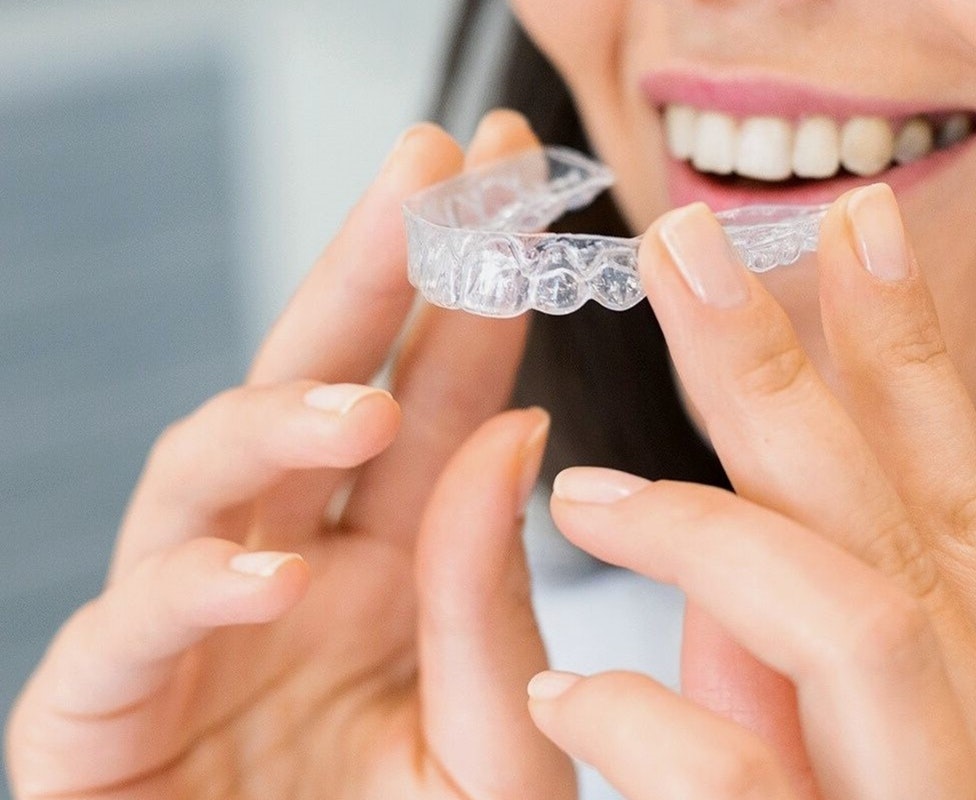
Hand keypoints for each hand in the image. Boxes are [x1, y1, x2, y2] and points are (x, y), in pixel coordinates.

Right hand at [5, 111, 573, 799]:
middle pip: (318, 389)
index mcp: (396, 573)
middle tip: (425, 166)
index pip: (435, 406)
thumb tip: (512, 428)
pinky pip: (129, 628)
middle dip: (367, 273)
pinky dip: (192, 591)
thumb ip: (497, 611)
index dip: (470, 298)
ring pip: (208, 475)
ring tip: (358, 406)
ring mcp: (193, 628)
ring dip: (276, 423)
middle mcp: (293, 572)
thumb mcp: (493, 753)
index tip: (514, 189)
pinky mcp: (99, 713)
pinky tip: (270, 576)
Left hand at [534, 188, 975, 798]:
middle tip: (688, 251)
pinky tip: (564, 696)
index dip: (911, 361)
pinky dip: (640, 715)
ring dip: (706, 529)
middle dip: (790, 374)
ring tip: (582, 492)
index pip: (965, 508)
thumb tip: (708, 564)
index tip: (856, 231)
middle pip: (908, 525)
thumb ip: (784, 690)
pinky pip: (741, 772)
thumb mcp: (853, 792)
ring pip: (862, 619)